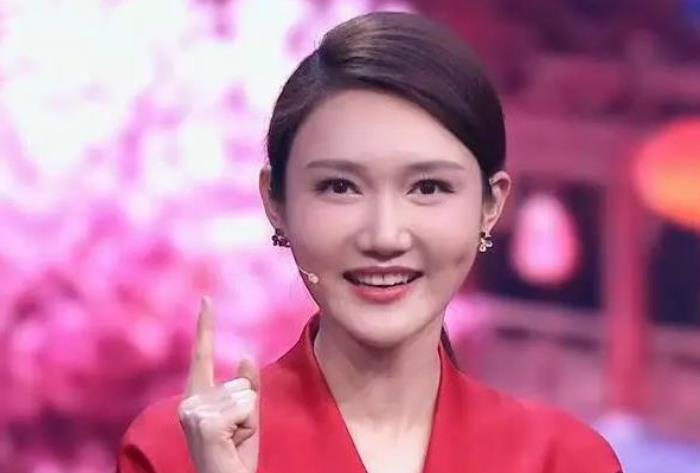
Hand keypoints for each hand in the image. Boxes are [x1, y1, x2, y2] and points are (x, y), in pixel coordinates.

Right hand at [177, 297, 260, 472]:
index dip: (205, 327)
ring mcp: (193, 413)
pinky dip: (248, 425)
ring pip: (246, 395)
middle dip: (250, 410)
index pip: (203, 357)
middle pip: (241, 384)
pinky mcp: (204, 423)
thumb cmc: (234, 457)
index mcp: (196, 399)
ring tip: (232, 442)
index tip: (207, 299)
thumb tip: (246, 355)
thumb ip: (247, 388)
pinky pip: (246, 407)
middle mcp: (188, 403)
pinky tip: (231, 442)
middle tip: (235, 438)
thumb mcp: (247, 418)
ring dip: (249, 420)